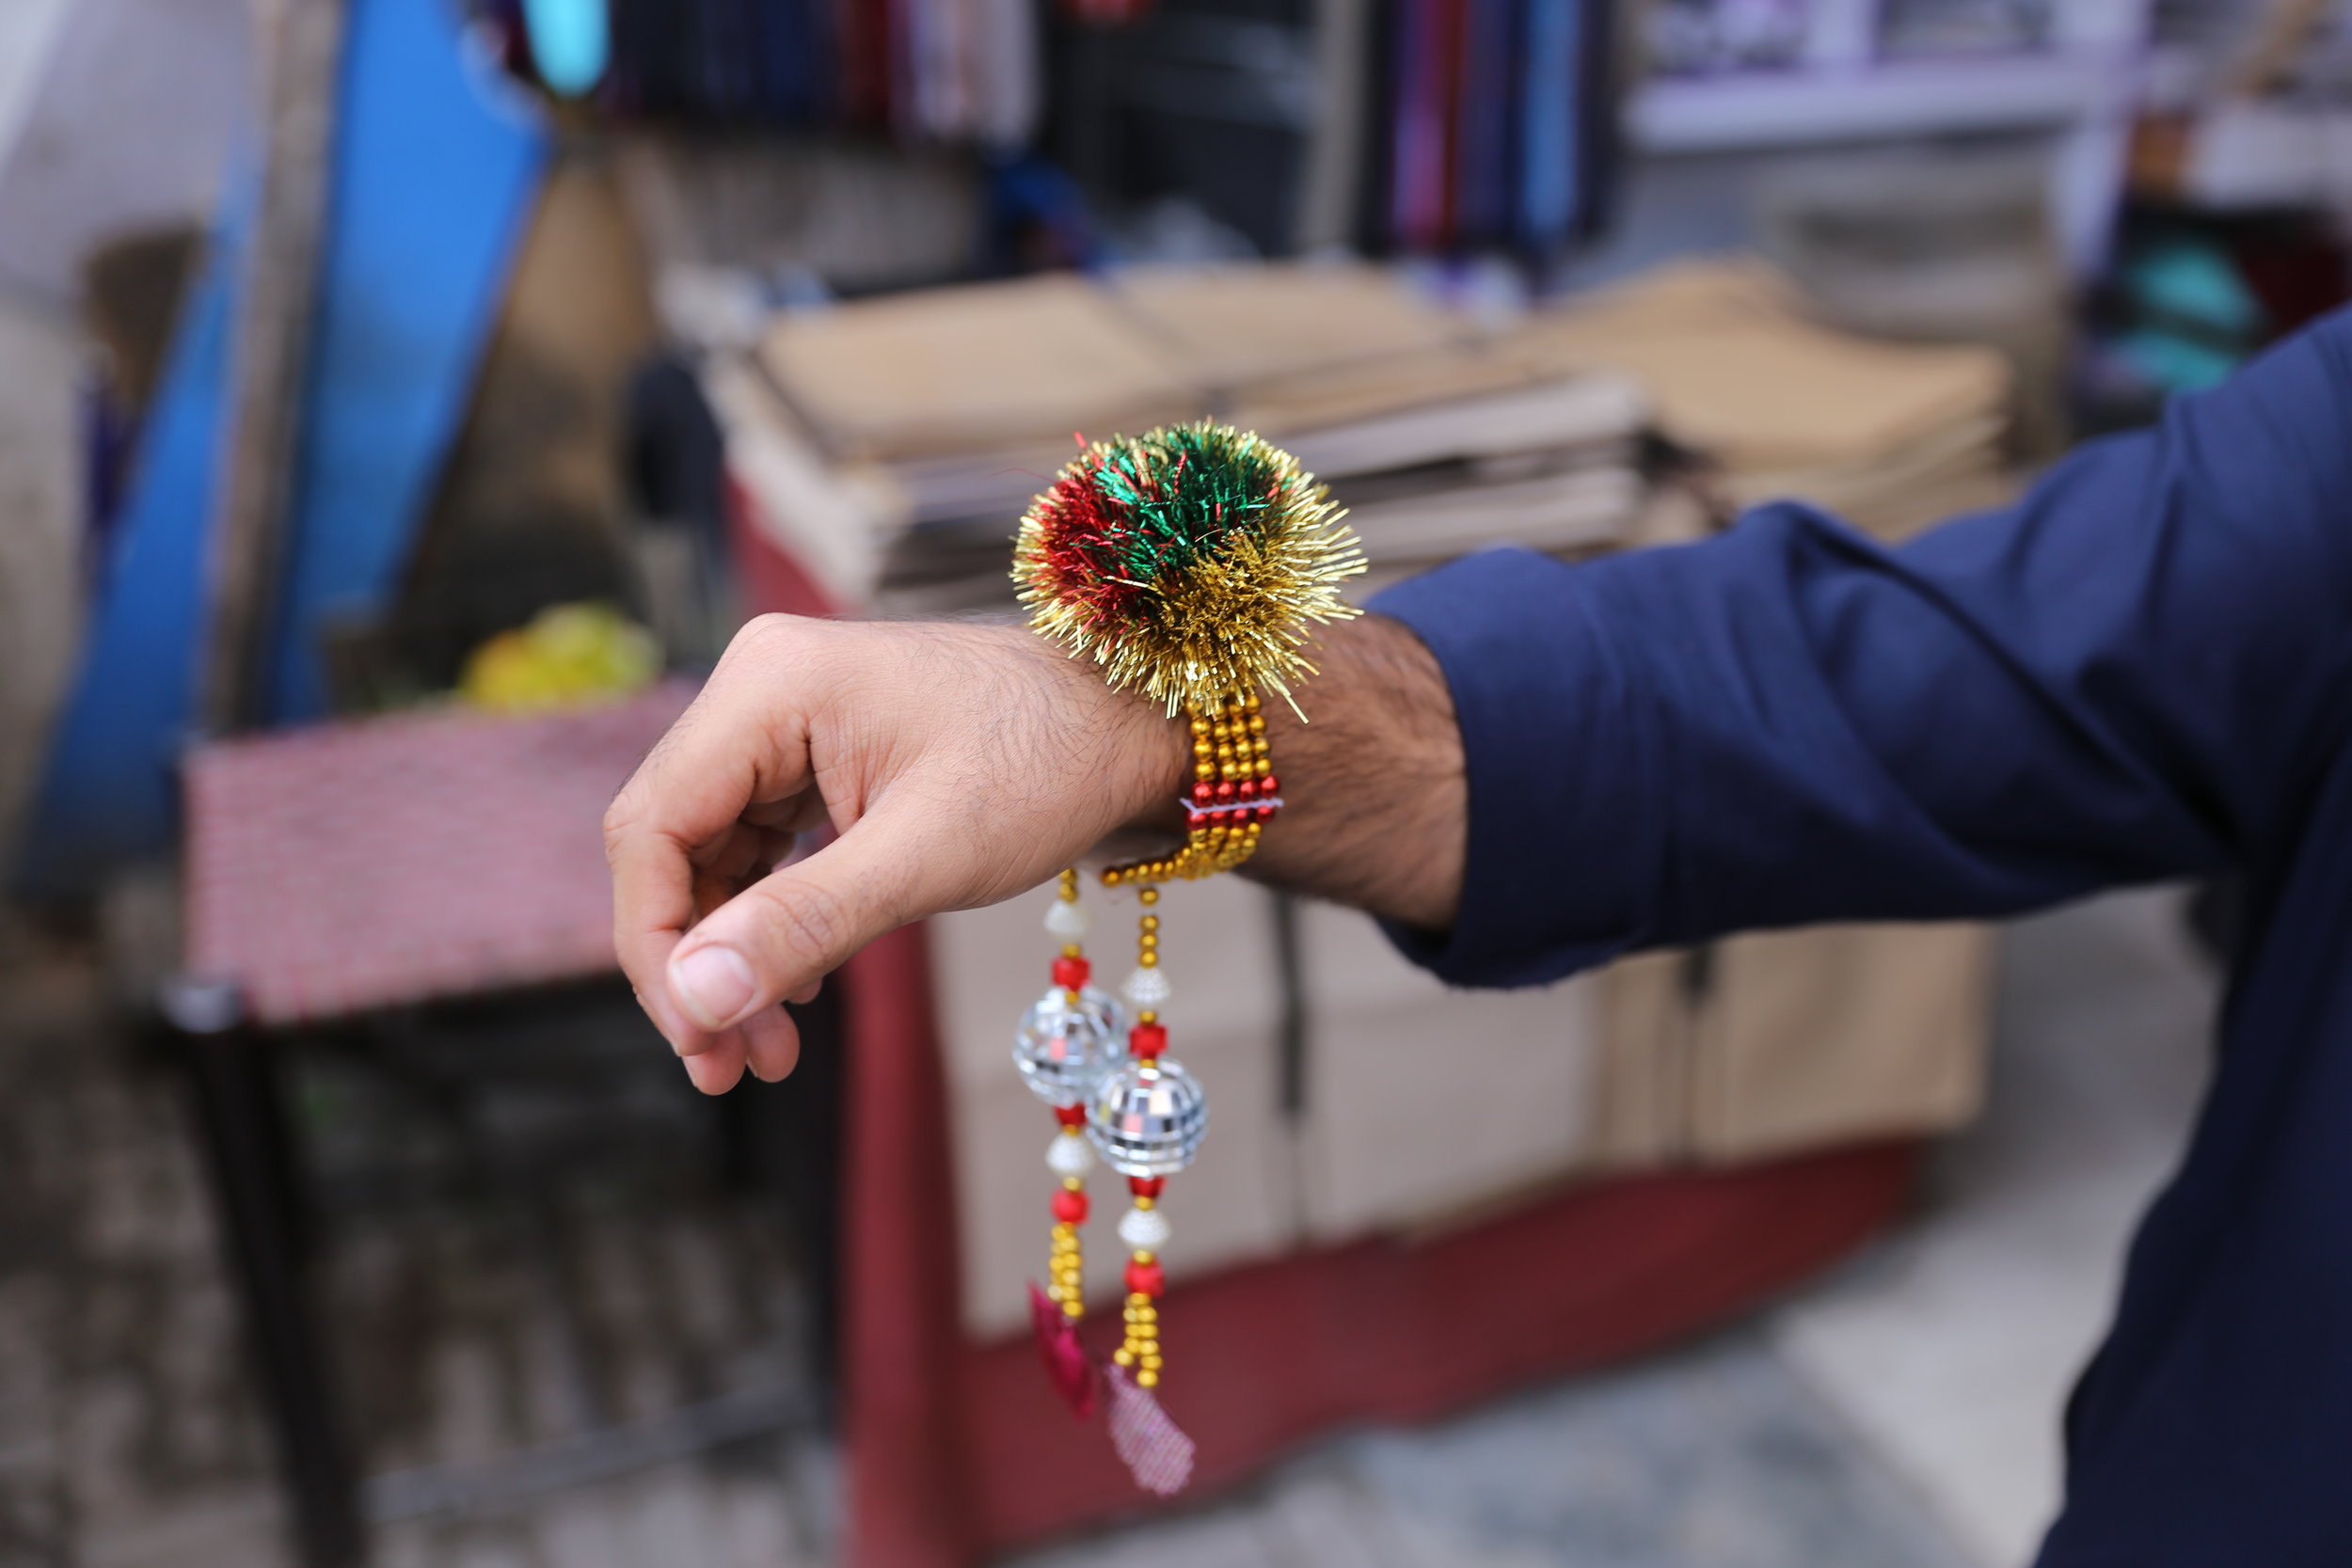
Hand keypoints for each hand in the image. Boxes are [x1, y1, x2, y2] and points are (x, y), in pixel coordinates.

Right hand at [605, 610, 1465, 1092]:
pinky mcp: (816, 756)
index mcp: (768, 686)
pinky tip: (799, 994)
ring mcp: (786, 721)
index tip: (699, 1040)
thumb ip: (803, 924)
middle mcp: (760, 689)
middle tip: (729, 1069)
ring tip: (769, 1052)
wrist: (1132, 727)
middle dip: (696, 965)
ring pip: (711, 859)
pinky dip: (771, 925)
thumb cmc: (1046, 771)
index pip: (653, 828)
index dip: (657, 946)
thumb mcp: (926, 859)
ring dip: (732, 957)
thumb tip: (696, 999)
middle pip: (671, 846)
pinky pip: (758, 850)